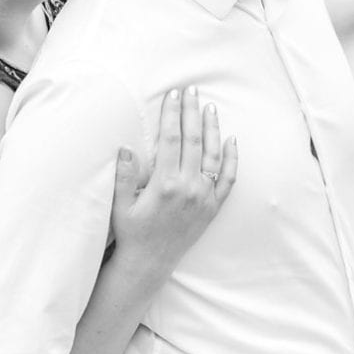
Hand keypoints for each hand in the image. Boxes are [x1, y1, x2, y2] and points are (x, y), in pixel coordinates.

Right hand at [110, 86, 238, 276]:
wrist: (150, 263)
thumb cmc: (132, 233)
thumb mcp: (121, 205)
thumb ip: (123, 176)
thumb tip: (126, 147)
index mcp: (164, 184)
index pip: (171, 139)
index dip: (173, 114)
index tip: (173, 94)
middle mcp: (188, 188)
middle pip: (193, 140)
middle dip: (192, 112)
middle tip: (193, 90)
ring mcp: (204, 197)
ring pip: (214, 155)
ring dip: (212, 129)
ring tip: (210, 107)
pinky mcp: (213, 207)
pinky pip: (229, 179)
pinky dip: (233, 158)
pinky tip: (232, 139)